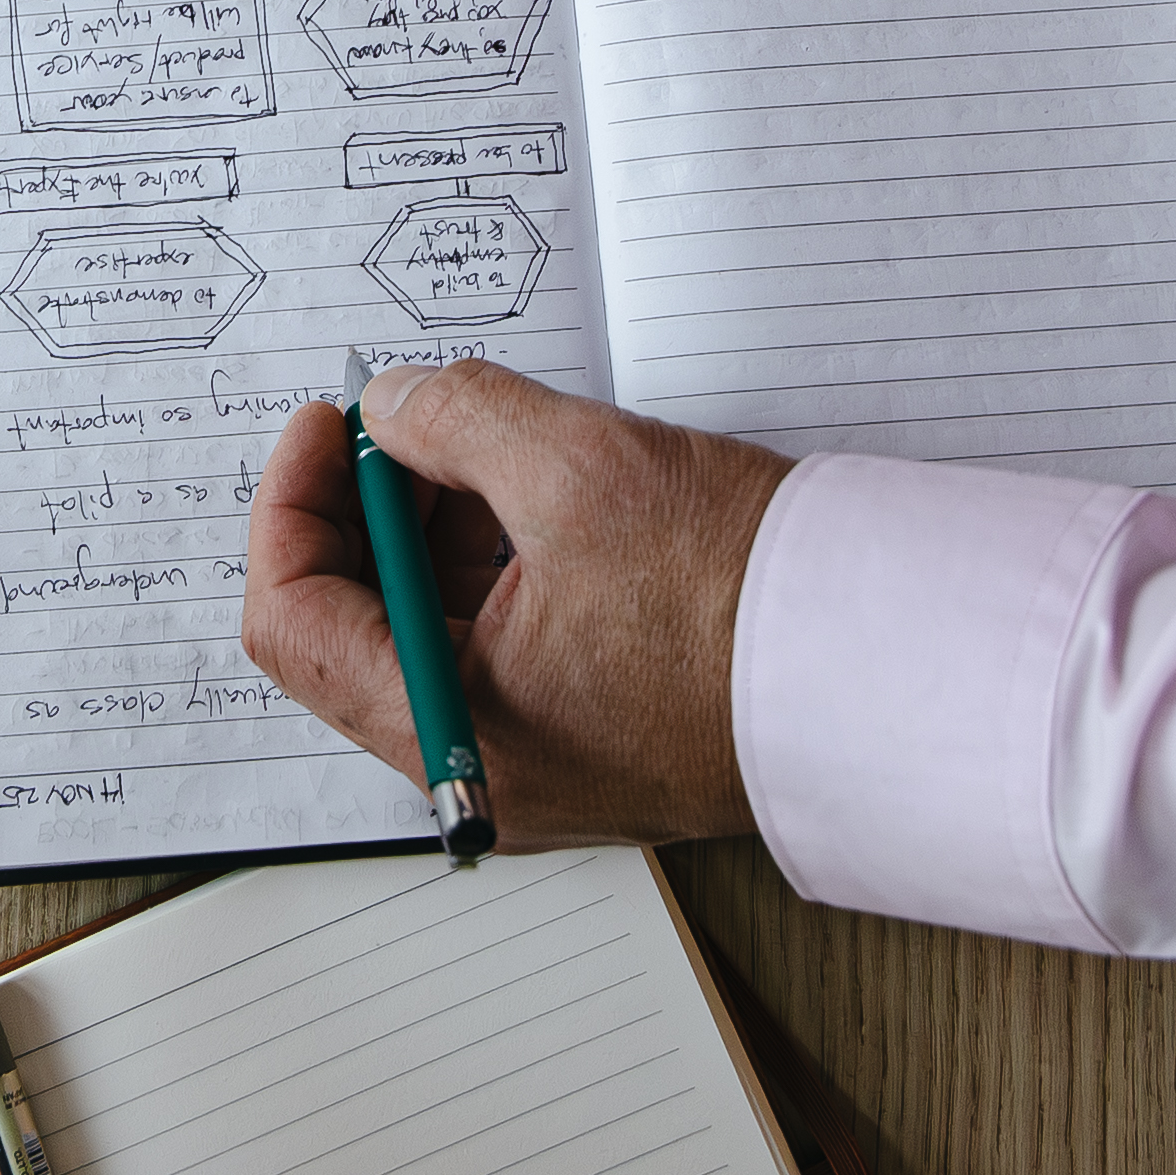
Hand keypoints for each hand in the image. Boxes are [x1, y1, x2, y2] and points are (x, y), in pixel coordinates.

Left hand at [235, 360, 788, 850]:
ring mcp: (536, 761)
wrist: (884, 667)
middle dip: (363, 510)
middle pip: (351, 629)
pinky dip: (490, 566)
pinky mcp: (590, 737)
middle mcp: (477, 770)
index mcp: (446, 733)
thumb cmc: (746, 601)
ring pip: (425, 632)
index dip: (292, 504)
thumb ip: (454, 419)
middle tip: (402, 421)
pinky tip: (533, 498)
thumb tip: (392, 404)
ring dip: (429, 531)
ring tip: (481, 447)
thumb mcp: (578, 468)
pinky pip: (495, 647)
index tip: (327, 425)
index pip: (292, 621)